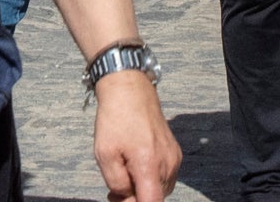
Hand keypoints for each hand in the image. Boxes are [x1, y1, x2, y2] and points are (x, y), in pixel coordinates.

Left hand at [89, 67, 179, 201]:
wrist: (130, 88)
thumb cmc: (115, 118)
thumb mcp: (104, 154)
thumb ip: (117, 183)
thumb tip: (127, 197)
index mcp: (149, 164)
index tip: (121, 199)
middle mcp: (167, 163)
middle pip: (156, 198)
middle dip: (135, 197)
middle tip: (114, 191)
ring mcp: (174, 157)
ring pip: (160, 188)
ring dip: (143, 188)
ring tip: (124, 174)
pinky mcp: (175, 152)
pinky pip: (164, 176)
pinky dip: (151, 178)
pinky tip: (136, 166)